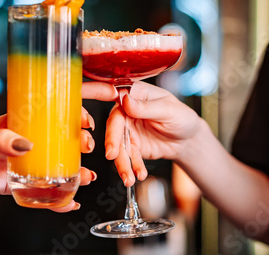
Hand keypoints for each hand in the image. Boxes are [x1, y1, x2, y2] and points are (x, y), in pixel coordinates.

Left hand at [0, 113, 96, 211]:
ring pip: (54, 167)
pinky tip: (69, 202)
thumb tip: (24, 144)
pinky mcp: (15, 184)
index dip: (72, 112)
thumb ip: (1, 139)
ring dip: (74, 172)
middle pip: (59, 141)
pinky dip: (56, 199)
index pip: (50, 114)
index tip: (86, 116)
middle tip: (87, 146)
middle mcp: (23, 143)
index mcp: (17, 123)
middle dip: (79, 143)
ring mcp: (21, 164)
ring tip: (86, 177)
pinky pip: (40, 192)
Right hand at [82, 81, 201, 186]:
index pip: (109, 91)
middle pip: (112, 126)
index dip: (91, 91)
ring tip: (130, 177)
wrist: (189, 141)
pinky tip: (139, 175)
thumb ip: (145, 107)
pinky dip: (131, 168)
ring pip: (117, 146)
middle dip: (112, 142)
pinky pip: (126, 158)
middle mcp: (124, 110)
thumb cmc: (181, 117)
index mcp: (132, 93)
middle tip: (112, 155)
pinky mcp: (129, 147)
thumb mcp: (168, 110)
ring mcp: (126, 130)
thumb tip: (125, 100)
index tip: (79, 94)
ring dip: (122, 163)